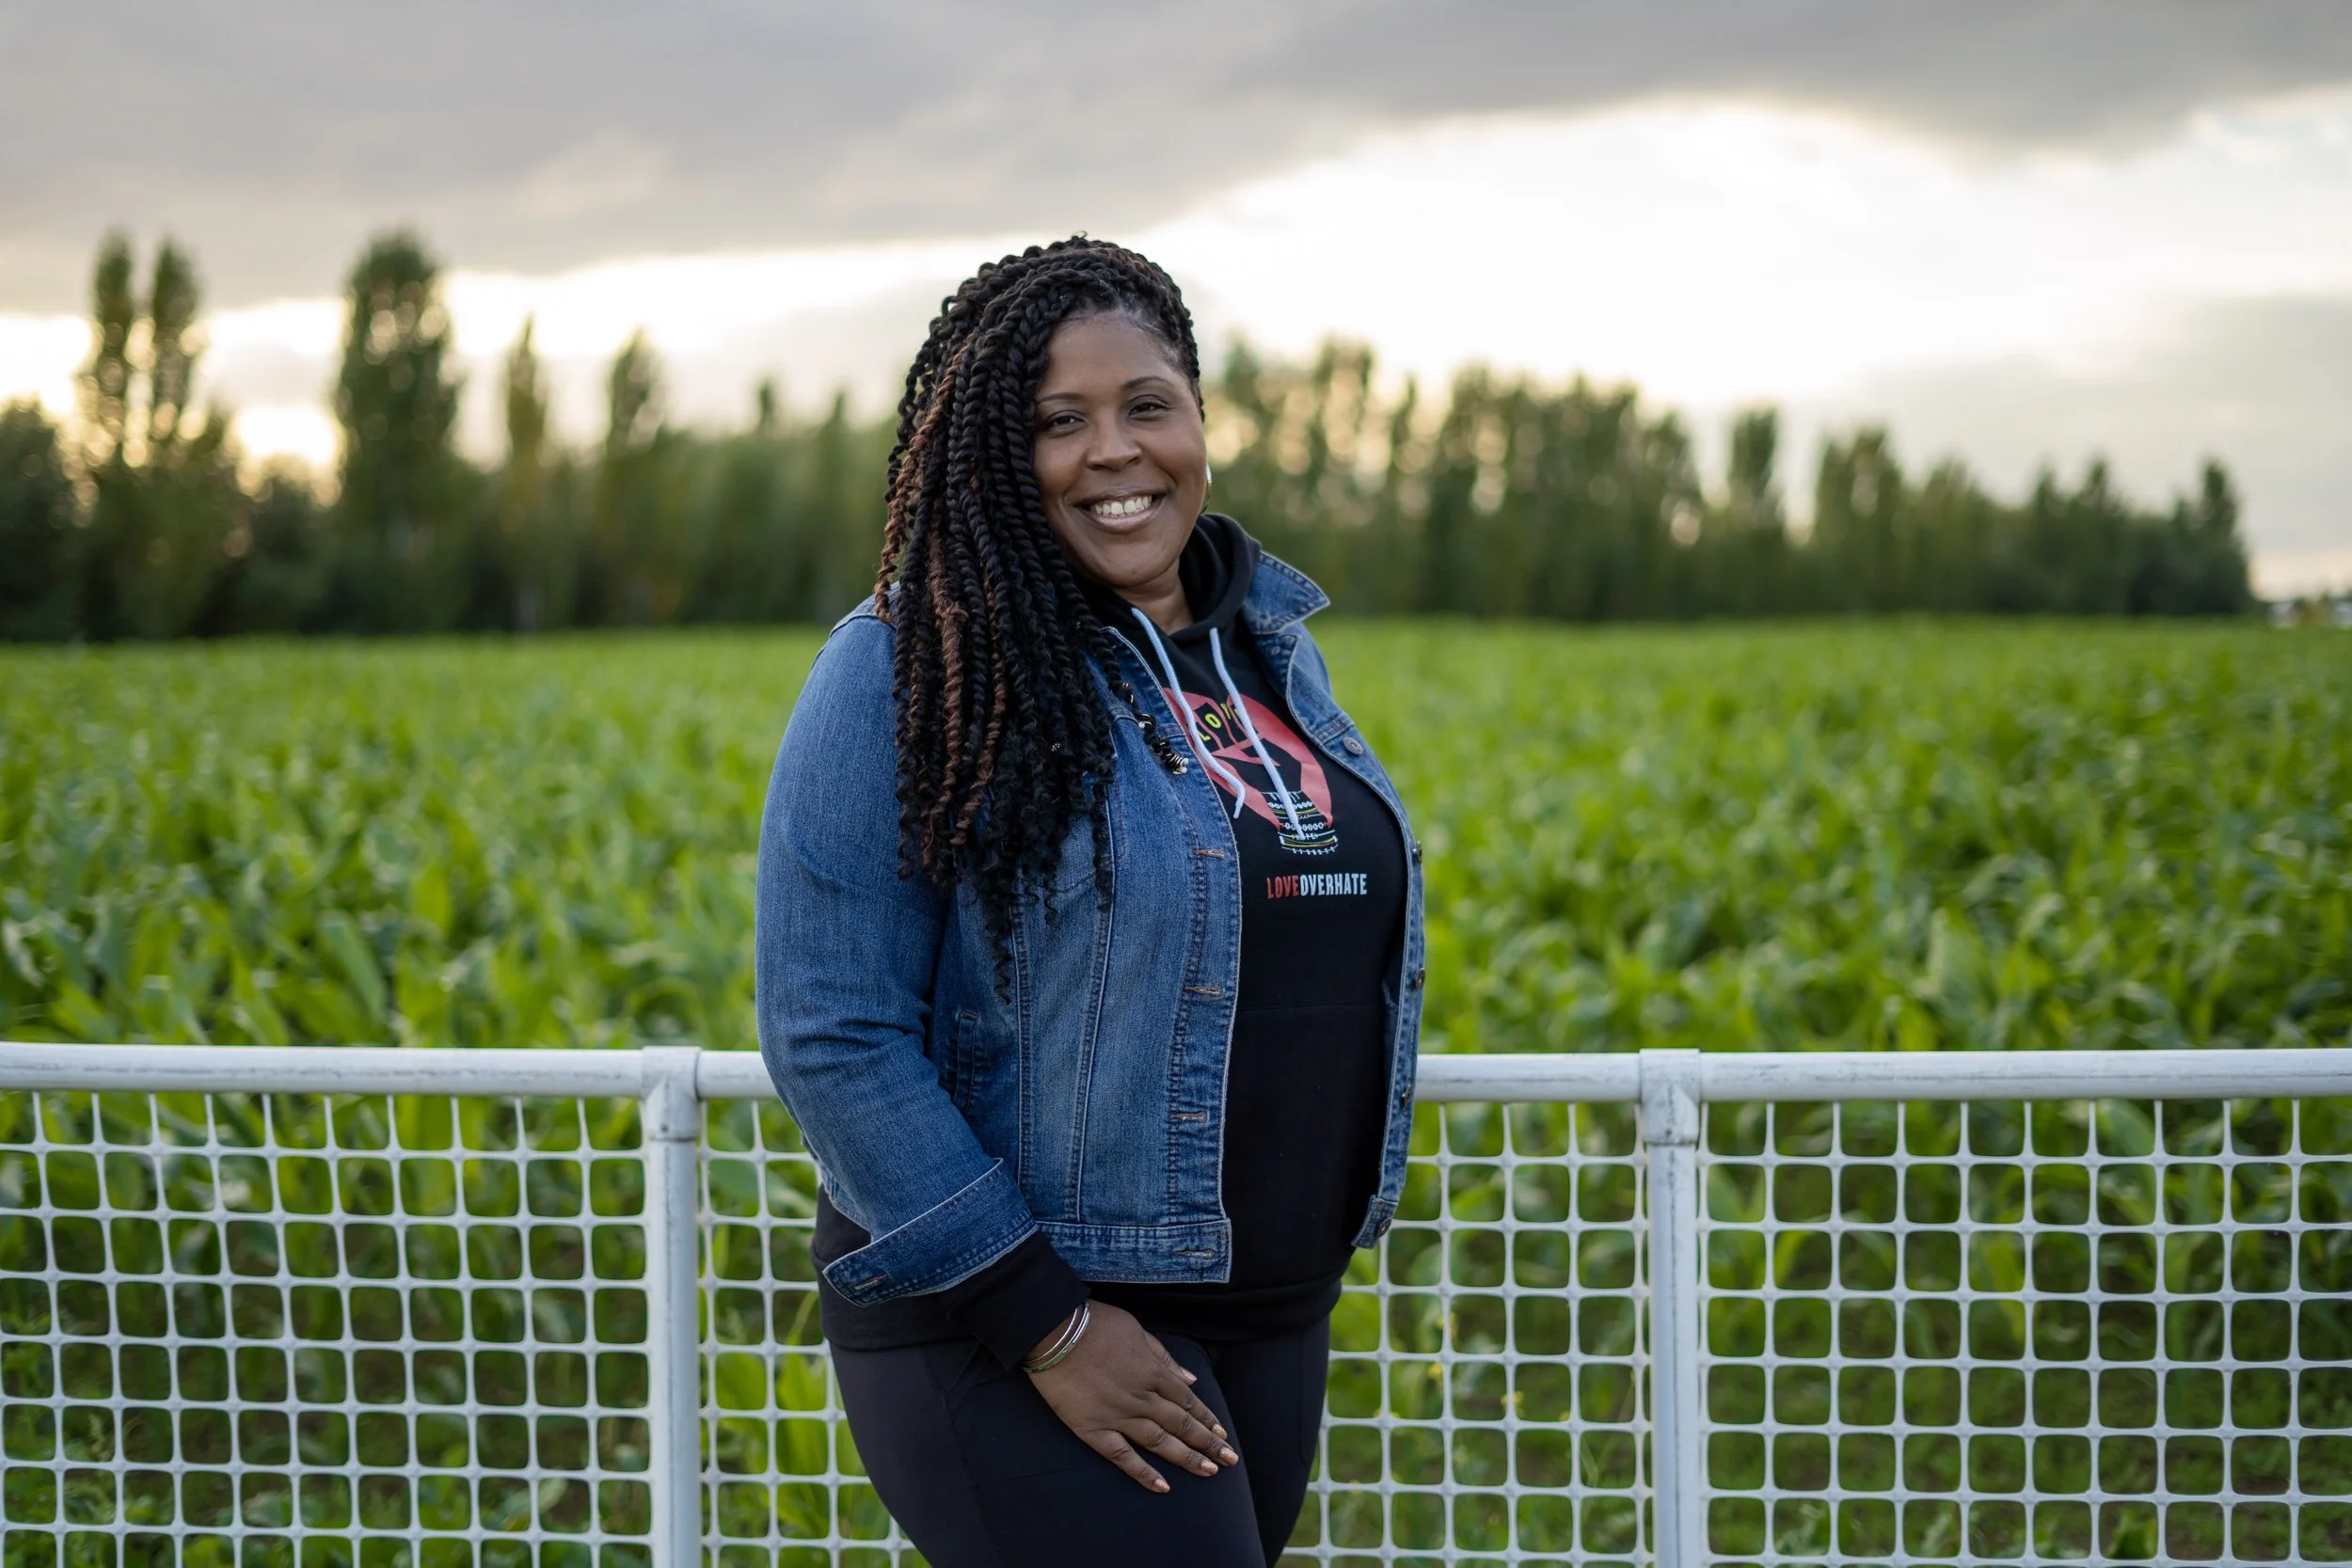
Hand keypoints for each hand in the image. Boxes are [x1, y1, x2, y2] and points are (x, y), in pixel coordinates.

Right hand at [1025, 1301, 1239, 1491]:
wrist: (1054, 1331)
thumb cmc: (1095, 1324)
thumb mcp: (1137, 1331)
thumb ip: (1164, 1357)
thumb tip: (1190, 1379)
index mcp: (1153, 1372)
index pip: (1187, 1400)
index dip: (1206, 1418)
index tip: (1222, 1433)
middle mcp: (1142, 1397)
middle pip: (1181, 1424)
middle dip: (1208, 1442)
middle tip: (1230, 1460)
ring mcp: (1118, 1415)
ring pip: (1160, 1442)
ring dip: (1187, 1458)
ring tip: (1209, 1472)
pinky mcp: (1093, 1430)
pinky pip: (1122, 1456)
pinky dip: (1143, 1473)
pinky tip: (1162, 1487)